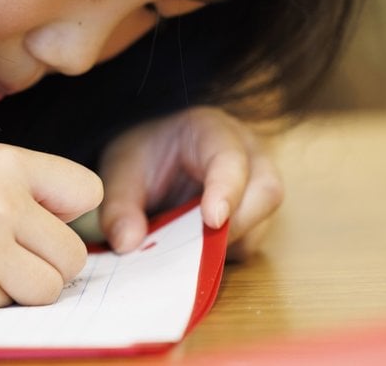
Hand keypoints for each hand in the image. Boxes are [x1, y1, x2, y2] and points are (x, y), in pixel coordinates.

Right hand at [0, 144, 101, 313]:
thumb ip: (21, 188)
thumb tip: (76, 222)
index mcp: (3, 162)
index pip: (87, 190)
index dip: (70, 213)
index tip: (49, 223)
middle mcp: (0, 198)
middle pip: (72, 252)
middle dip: (49, 264)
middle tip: (11, 259)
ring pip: (49, 287)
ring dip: (23, 290)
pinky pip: (7, 307)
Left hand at [97, 106, 282, 260]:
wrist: (153, 156)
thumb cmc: (144, 155)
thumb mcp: (120, 172)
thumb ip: (119, 207)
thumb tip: (128, 244)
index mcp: (212, 130)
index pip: (231, 157)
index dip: (226, 189)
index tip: (212, 221)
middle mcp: (246, 154)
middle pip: (266, 190)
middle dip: (236, 224)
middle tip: (194, 248)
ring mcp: (255, 185)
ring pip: (261, 222)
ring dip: (225, 245)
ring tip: (181, 248)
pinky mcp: (252, 217)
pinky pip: (249, 243)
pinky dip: (222, 255)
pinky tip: (191, 250)